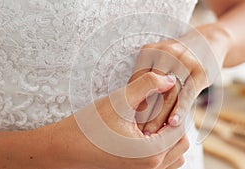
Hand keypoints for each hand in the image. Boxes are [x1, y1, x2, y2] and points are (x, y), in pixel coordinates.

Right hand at [37, 72, 188, 168]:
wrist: (63, 150)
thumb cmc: (89, 127)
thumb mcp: (118, 100)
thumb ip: (147, 85)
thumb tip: (170, 79)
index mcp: (151, 153)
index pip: (180, 127)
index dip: (175, 108)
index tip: (166, 95)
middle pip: (181, 143)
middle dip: (174, 123)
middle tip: (159, 107)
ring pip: (174, 155)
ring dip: (170, 137)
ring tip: (153, 121)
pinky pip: (163, 164)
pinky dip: (162, 148)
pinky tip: (146, 134)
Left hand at [129, 37, 208, 134]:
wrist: (208, 41)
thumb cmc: (176, 57)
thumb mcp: (157, 60)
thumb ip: (145, 77)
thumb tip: (130, 104)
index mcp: (149, 51)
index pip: (137, 82)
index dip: (133, 103)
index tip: (127, 123)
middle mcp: (165, 54)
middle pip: (152, 90)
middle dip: (144, 114)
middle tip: (137, 133)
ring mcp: (184, 62)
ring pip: (168, 94)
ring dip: (159, 118)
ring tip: (152, 135)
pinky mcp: (200, 72)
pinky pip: (187, 95)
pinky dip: (179, 111)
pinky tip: (173, 124)